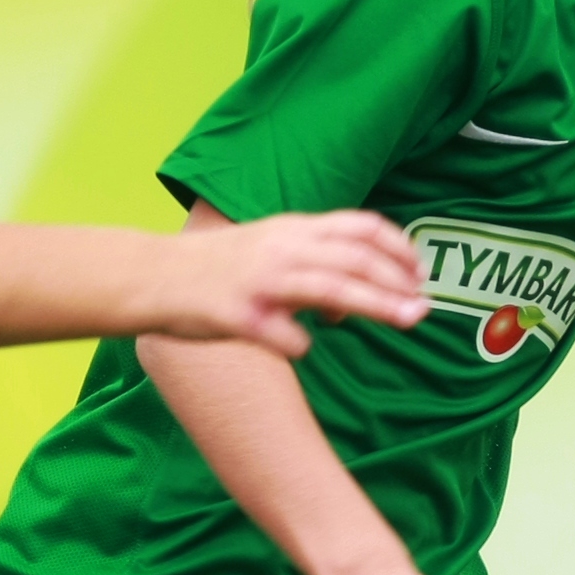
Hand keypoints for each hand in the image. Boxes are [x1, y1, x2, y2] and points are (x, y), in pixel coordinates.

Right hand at [154, 211, 428, 355]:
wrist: (150, 276)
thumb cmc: (213, 269)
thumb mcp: (267, 251)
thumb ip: (310, 268)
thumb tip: (348, 310)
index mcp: (291, 229)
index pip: (360, 227)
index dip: (397, 248)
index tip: (420, 272)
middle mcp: (282, 249)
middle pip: (356, 259)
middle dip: (398, 282)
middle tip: (424, 308)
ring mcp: (261, 282)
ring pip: (333, 289)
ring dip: (377, 305)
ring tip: (408, 321)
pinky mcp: (239, 315)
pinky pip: (284, 335)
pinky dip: (301, 342)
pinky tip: (301, 347)